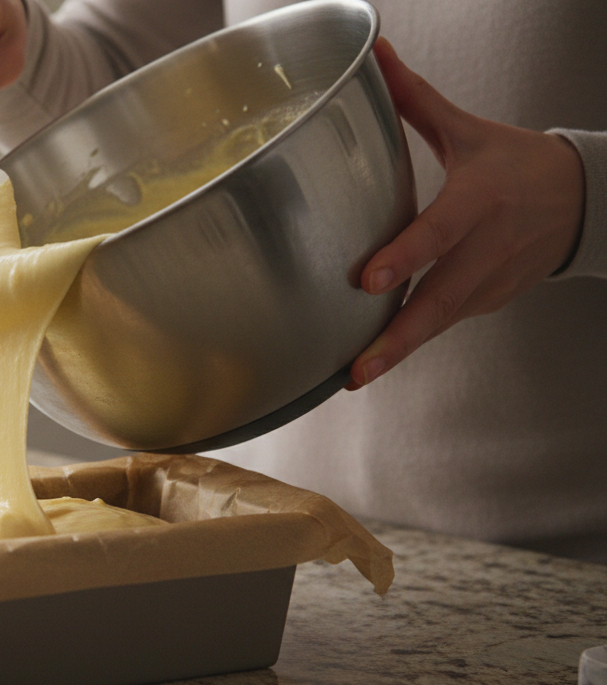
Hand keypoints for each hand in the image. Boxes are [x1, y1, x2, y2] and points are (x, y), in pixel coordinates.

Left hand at [347, 37, 585, 388]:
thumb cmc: (515, 163)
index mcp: (479, 200)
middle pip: (439, 301)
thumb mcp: (468, 129)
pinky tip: (375, 358)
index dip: (405, 257)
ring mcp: (491, 282)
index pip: (439, 232)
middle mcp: (486, 248)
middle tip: (357, 369)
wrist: (584, 200)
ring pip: (442, 322)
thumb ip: (414, 99)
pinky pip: (446, 323)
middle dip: (397, 340)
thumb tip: (375, 54)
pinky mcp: (489, 302)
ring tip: (355, 376)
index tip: (367, 281)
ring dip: (400, 351)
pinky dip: (414, 341)